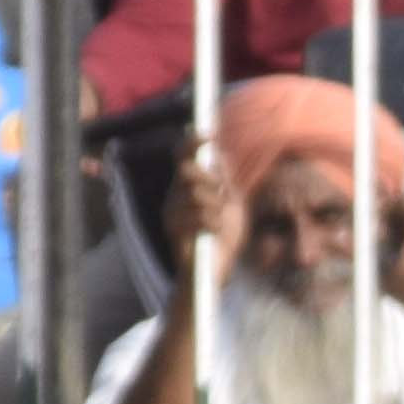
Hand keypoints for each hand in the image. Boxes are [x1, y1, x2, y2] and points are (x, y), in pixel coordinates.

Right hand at [165, 128, 235, 276]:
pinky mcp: (172, 229)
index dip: (192, 142)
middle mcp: (175, 194)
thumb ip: (224, 180)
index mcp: (188, 185)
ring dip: (215, 207)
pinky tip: (213, 232)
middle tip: (223, 197)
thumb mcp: (231, 204)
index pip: (183, 156)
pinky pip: (196, 215)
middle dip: (211, 181)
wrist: (218, 268)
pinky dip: (212, 222)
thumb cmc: (224, 236)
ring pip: (195, 193)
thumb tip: (220, 152)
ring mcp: (171, 211)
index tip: (208, 134)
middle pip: (187, 170)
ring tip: (218, 221)